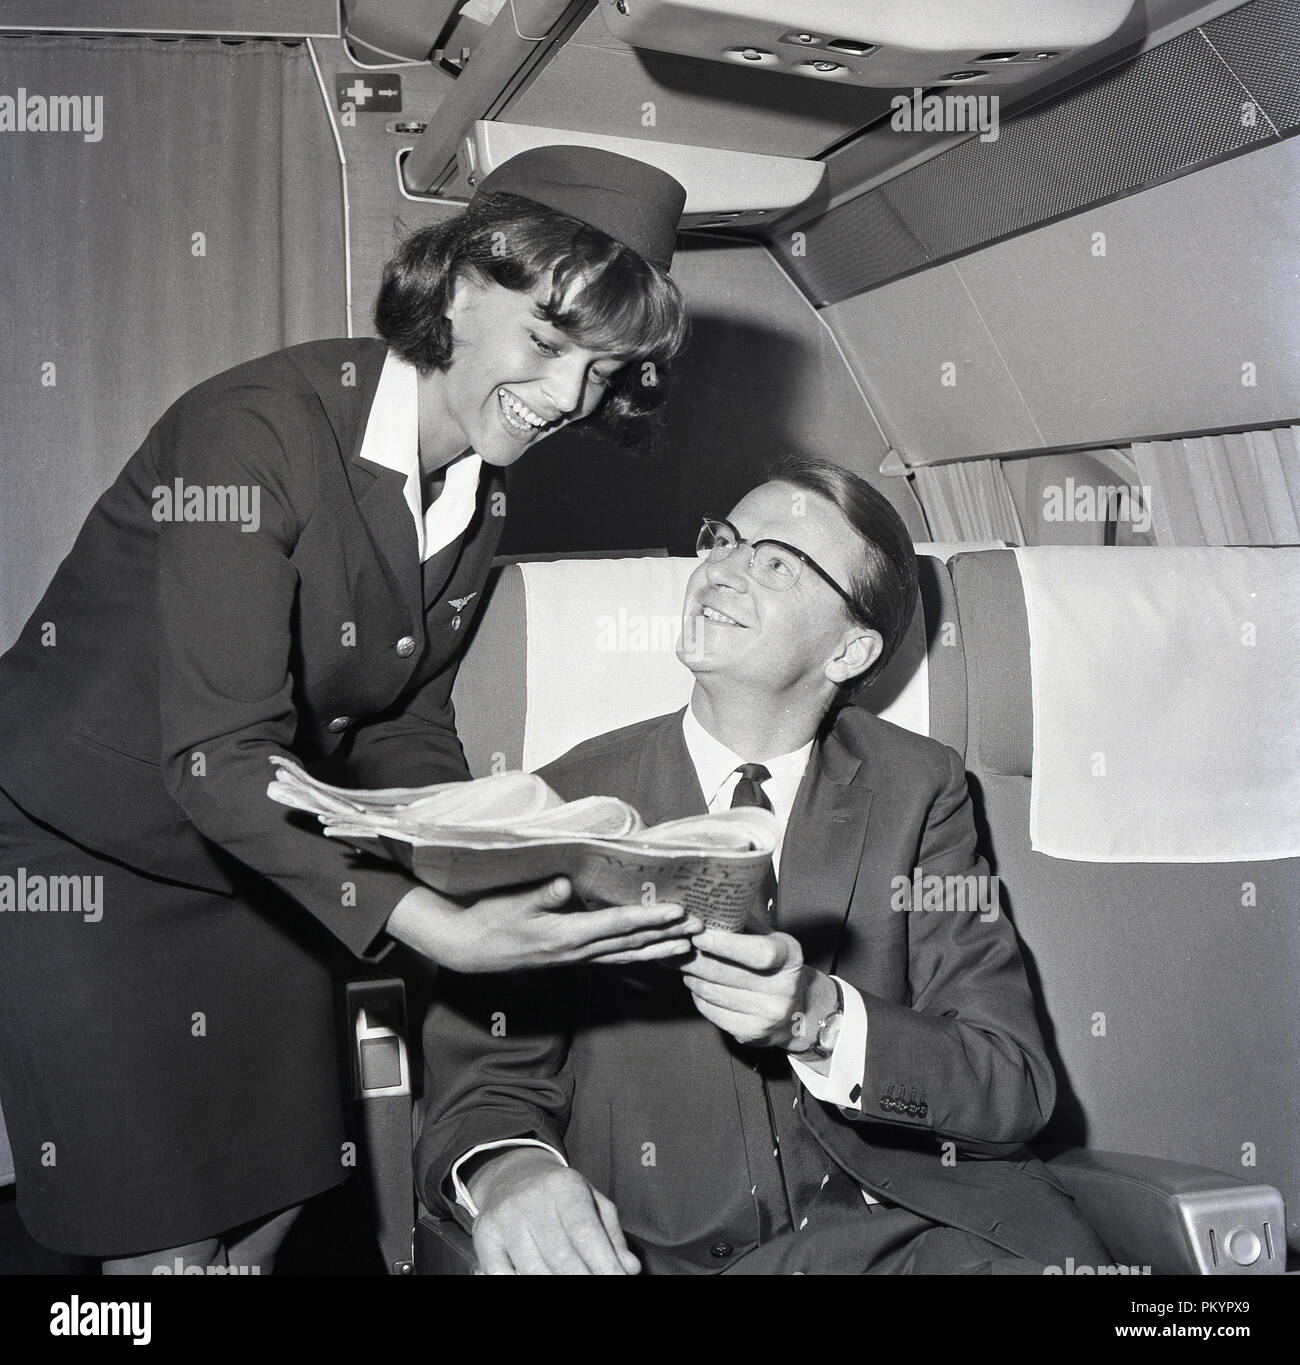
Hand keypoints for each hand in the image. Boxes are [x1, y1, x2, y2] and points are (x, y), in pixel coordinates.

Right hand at [386, 879, 699, 973]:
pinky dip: (637, 956)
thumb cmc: (490, 920)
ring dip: (658, 950)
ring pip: (626, 956)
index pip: (617, 925)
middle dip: (666, 935)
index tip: (677, 912)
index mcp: (566, 935)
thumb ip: (542, 894)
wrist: (470, 950)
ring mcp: (576, 959)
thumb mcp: (512, 903)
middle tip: (699, 928)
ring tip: (687, 946)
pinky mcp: (572, 959)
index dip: (649, 918)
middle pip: (631, 944)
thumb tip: (567, 884)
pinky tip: (651, 954)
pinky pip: (613, 960)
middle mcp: (577, 951)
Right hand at [466, 1148, 639, 1275]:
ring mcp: (505, 1217)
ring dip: (555, 1284)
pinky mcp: (484, 1235)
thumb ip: (612, 1236)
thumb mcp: (592, 1202)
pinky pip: (502, 1275)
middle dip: (583, 1279)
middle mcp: (531, 1198)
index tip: (617, 1280)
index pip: (585, 1232)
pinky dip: (522, 1283)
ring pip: (533, 1271)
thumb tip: (629, 1268)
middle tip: (597, 1286)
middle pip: (561, 1257)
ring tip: (572, 1281)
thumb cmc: (561, 1196)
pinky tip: (540, 1278)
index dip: (603, 1263)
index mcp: (564, 1186)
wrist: (513, 1175)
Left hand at [679, 927, 836, 1051]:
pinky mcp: (750, 1033)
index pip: (759, 953)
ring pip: (712, 992)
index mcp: (790, 958)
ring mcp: (767, 1015)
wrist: (796, 1011)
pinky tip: (696, 983)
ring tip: (684, 963)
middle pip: (725, 973)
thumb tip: (707, 905)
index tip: (699, 935)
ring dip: (691, 975)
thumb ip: (744, 924)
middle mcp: (783, 989)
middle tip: (674, 946)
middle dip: (694, 958)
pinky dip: (697, 995)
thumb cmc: (774, 966)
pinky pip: (710, 1010)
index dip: (726, 945)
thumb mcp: (770, 939)